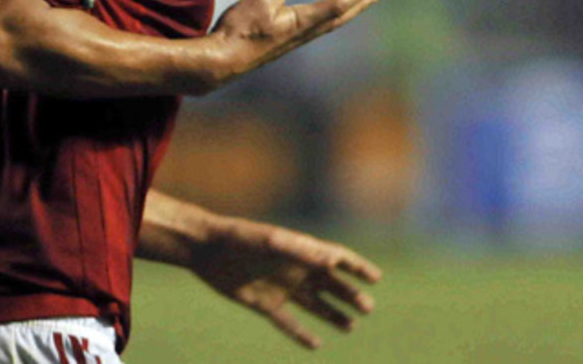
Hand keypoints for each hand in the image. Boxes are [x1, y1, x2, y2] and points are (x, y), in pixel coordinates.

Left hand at [191, 218, 382, 349]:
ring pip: (314, 304)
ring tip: (351, 326)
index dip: (357, 267)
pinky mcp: (265, 304)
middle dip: (350, 294)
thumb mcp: (271, 242)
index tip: (376, 278)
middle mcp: (295, 269)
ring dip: (333, 314)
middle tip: (368, 308)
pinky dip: (301, 334)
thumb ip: (301, 251)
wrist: (206, 250)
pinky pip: (288, 322)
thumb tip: (333, 262)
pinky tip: (316, 345)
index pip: (337, 258)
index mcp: (301, 251)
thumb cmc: (240, 238)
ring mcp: (281, 288)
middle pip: (330, 284)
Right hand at [202, 0, 378, 91]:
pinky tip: (314, 17)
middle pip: (337, 17)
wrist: (221, 62)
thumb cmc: (240, 31)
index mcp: (301, 22)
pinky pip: (308, 27)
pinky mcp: (278, 43)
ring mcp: (290, 40)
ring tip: (355, 4)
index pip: (336, 6)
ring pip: (324, 23)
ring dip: (342, 12)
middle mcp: (301, 33)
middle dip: (357, 4)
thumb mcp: (259, 2)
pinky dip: (322, 18)